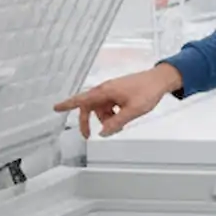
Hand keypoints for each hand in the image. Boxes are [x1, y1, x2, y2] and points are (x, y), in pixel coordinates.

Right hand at [54, 63, 183, 138]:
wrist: (160, 80)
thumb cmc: (147, 90)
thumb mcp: (132, 110)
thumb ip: (116, 123)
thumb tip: (103, 133)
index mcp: (105, 91)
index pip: (82, 99)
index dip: (67, 104)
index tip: (55, 108)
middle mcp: (106, 90)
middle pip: (89, 108)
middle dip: (88, 121)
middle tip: (87, 135)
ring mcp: (112, 91)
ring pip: (101, 109)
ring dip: (106, 119)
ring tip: (120, 125)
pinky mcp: (118, 93)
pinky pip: (109, 107)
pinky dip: (113, 115)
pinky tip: (123, 119)